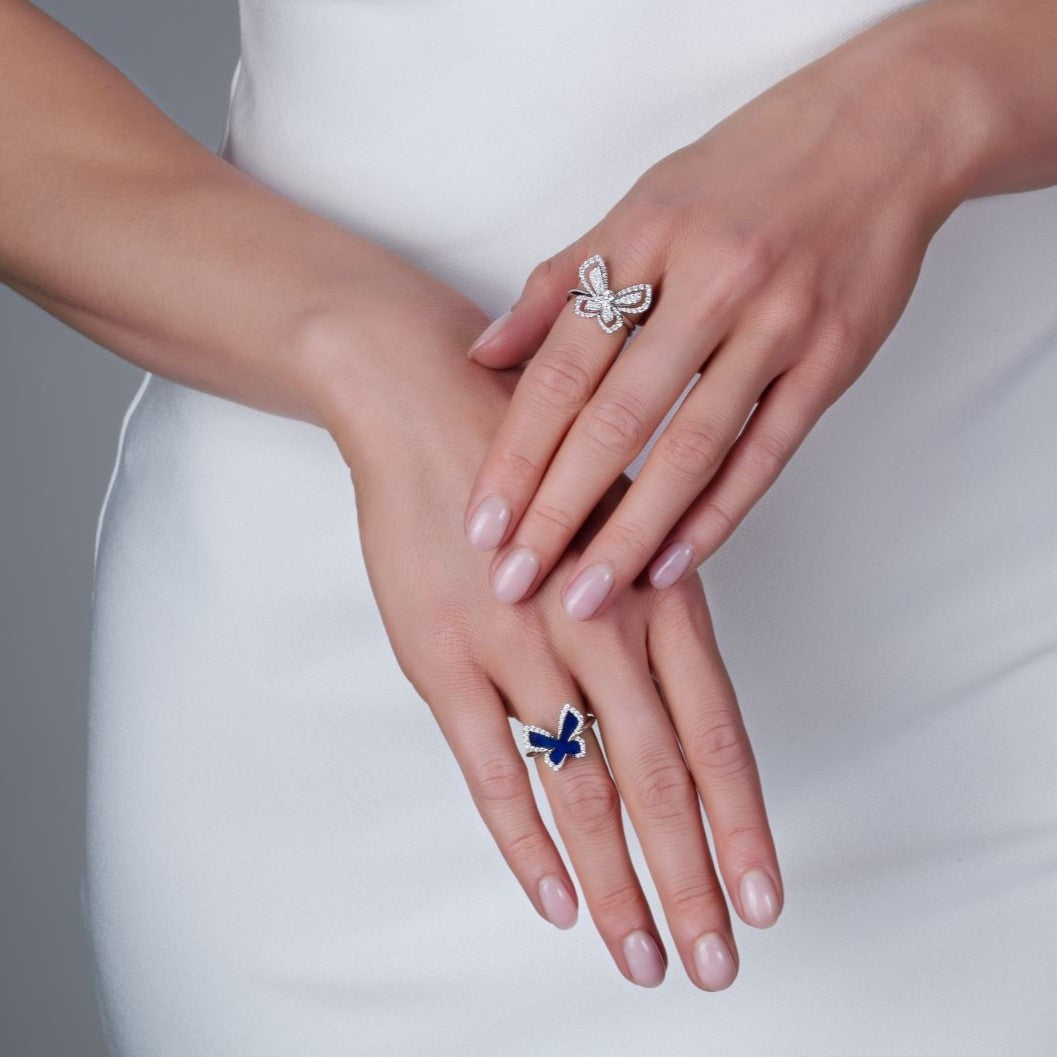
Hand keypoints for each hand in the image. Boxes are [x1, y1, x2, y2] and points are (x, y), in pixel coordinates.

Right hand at [316, 299, 782, 989]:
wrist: (427, 402)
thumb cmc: (537, 459)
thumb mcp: (622, 522)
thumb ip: (654, 616)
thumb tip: (682, 718)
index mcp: (657, 593)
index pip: (716, 734)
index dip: (742, 824)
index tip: (763, 900)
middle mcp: (600, 626)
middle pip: (659, 781)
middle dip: (690, 882)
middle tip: (715, 965)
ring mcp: (520, 646)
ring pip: (580, 791)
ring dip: (615, 884)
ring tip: (643, 957)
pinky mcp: (445, 658)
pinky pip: (492, 771)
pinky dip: (524, 843)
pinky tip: (554, 899)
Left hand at [462, 9, 980, 617]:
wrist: (881, 129)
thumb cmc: (745, 172)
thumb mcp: (641, 204)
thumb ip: (561, 282)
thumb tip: (484, 352)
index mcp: (645, 240)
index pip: (561, 368)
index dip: (516, 454)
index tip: (482, 524)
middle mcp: (708, 283)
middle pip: (616, 420)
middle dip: (559, 512)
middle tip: (516, 583)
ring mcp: (777, 322)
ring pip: (691, 449)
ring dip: (632, 533)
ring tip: (587, 598)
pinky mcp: (833, 357)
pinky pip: (766, 451)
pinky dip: (718, 514)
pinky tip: (673, 564)